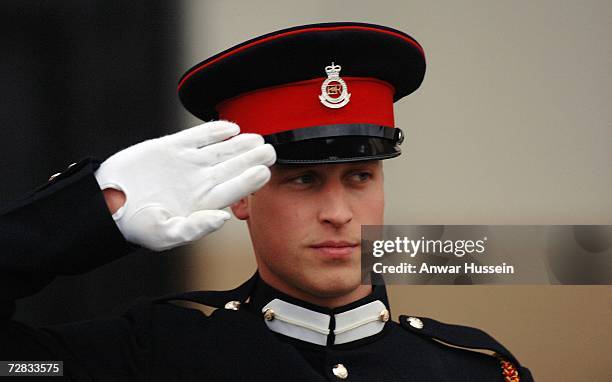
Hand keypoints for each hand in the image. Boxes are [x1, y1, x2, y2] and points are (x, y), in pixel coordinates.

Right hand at [94, 121, 274, 250]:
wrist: (106, 204)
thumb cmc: (136, 225)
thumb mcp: (165, 234)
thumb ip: (195, 228)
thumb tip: (224, 218)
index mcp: (203, 202)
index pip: (234, 189)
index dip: (250, 180)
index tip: (265, 171)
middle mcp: (199, 181)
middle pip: (232, 166)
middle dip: (251, 158)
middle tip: (269, 150)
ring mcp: (187, 163)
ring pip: (219, 150)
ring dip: (238, 143)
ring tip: (256, 138)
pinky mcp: (170, 147)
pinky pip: (196, 136)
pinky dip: (213, 130)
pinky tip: (230, 128)